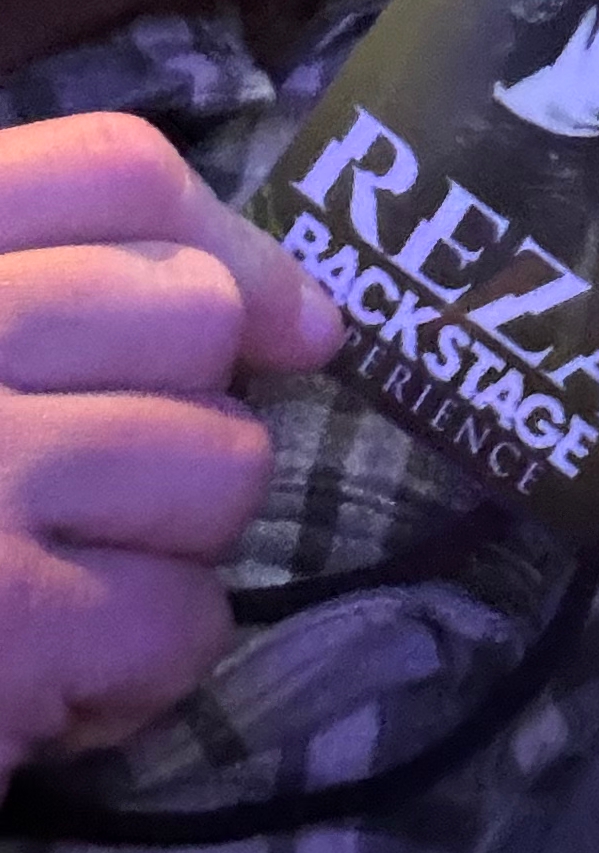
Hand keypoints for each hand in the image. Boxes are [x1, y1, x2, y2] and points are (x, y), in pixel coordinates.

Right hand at [0, 114, 343, 776]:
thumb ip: (73, 282)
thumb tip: (315, 323)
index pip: (116, 172)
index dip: (225, 243)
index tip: (274, 322)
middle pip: (193, 312)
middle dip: (182, 414)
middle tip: (84, 487)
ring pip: (224, 466)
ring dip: (168, 543)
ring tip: (57, 581)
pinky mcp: (6, 629)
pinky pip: (186, 619)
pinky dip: (138, 668)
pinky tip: (44, 680)